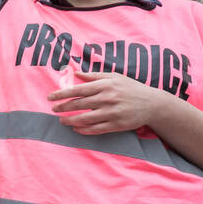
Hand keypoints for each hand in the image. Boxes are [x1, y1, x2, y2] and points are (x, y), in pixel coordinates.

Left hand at [48, 69, 163, 134]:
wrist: (152, 103)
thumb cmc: (131, 88)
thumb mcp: (114, 77)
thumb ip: (94, 75)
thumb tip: (76, 73)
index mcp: (105, 85)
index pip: (78, 89)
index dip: (62, 94)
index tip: (50, 97)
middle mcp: (107, 98)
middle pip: (79, 104)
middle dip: (63, 107)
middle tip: (53, 109)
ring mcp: (112, 113)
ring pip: (85, 118)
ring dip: (70, 120)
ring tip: (62, 120)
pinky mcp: (116, 125)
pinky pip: (96, 129)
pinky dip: (83, 130)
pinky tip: (76, 129)